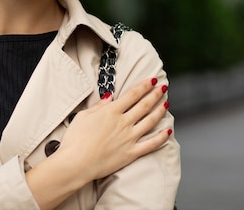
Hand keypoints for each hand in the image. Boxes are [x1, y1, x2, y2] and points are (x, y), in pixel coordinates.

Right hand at [57, 77, 171, 180]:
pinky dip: (161, 137)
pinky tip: (169, 131)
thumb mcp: (83, 116)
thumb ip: (99, 106)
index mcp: (111, 111)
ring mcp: (129, 138)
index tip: (152, 80)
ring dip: (160, 110)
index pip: (133, 94)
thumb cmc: (75, 139)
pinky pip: (151, 144)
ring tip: (166, 102)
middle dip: (155, 94)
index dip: (144, 85)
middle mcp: (123, 122)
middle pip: (144, 105)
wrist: (76, 163)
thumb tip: (110, 97)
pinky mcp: (131, 153)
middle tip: (163, 86)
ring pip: (150, 121)